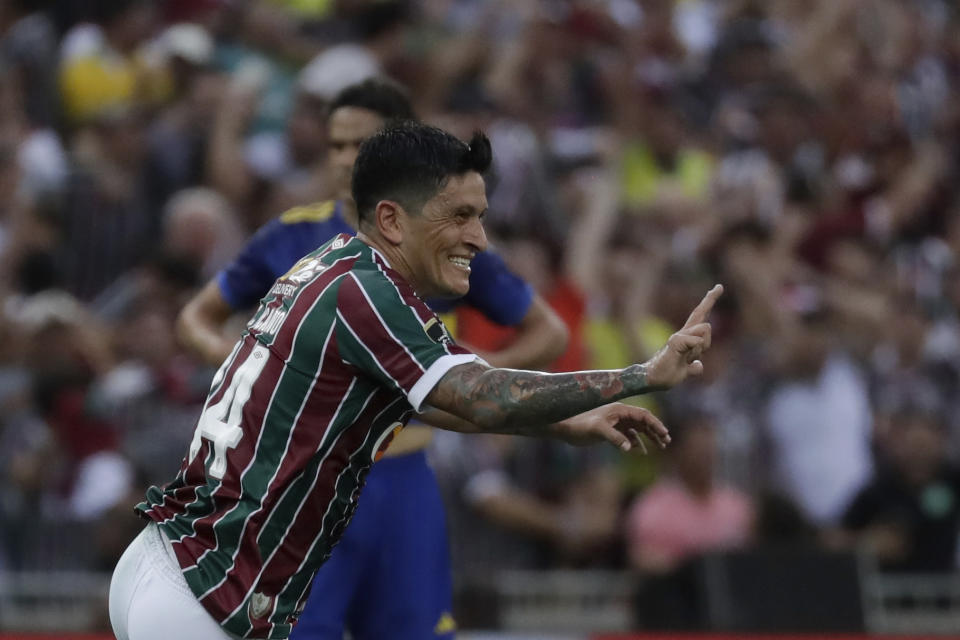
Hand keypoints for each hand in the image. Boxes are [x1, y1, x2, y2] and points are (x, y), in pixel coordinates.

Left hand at [552, 403, 670, 451]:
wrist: (567, 428)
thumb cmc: (581, 425)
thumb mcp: (598, 430)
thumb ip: (615, 438)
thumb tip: (630, 448)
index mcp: (620, 409)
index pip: (643, 415)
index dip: (655, 424)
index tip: (664, 434)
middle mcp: (620, 414)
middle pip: (644, 421)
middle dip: (656, 431)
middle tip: (666, 441)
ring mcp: (616, 422)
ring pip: (638, 429)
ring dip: (649, 437)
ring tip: (660, 446)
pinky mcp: (611, 430)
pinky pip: (629, 436)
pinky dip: (636, 443)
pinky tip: (641, 451)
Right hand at [644, 284, 722, 388]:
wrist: (653, 378)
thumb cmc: (667, 374)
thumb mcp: (686, 369)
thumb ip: (693, 366)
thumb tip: (698, 366)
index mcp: (687, 338)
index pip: (700, 317)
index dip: (709, 302)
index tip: (718, 287)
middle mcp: (684, 333)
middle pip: (700, 313)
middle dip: (710, 299)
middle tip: (719, 286)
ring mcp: (679, 336)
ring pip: (706, 329)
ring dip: (704, 346)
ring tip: (689, 358)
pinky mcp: (675, 341)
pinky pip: (696, 341)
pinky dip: (696, 351)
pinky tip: (686, 359)